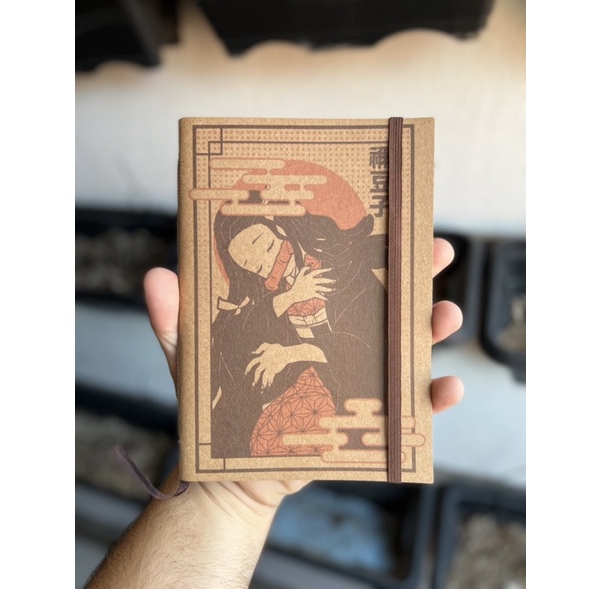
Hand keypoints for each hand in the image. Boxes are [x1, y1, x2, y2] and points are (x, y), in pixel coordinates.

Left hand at [144, 237, 462, 510]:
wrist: (231, 469)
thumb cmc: (217, 405)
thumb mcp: (192, 356)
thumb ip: (175, 319)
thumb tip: (156, 276)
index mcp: (305, 316)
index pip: (339, 272)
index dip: (364, 245)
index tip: (385, 218)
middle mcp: (340, 341)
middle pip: (386, 301)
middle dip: (417, 274)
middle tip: (437, 252)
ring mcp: (358, 378)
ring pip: (407, 347)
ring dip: (433, 328)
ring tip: (446, 315)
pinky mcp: (367, 420)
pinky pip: (409, 408)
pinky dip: (432, 399)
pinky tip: (445, 388)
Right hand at [288, 266, 334, 301]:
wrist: (293, 294)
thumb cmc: (296, 285)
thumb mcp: (298, 276)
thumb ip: (303, 269)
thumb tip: (309, 266)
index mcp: (308, 276)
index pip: (318, 271)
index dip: (324, 270)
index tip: (330, 269)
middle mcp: (311, 282)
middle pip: (322, 280)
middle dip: (329, 280)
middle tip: (334, 280)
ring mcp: (312, 288)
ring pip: (322, 288)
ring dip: (328, 289)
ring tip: (333, 289)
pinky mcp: (312, 294)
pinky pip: (319, 295)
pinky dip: (323, 297)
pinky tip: (327, 298)